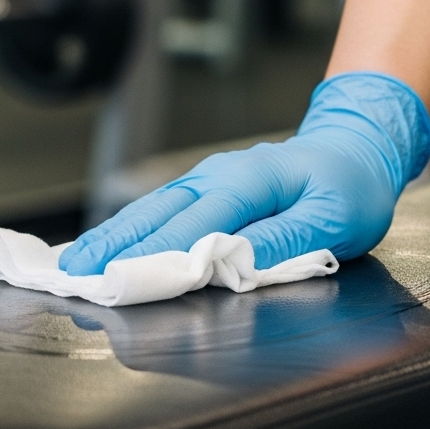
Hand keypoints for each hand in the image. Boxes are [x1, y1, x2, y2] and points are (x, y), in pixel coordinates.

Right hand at [58, 72, 429, 274]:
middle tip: (75, 273)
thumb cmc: (349, 188)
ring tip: (74, 263)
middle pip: (159, 213)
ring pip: (151, 209)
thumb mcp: (336, 218)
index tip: (124, 278)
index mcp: (250, 181)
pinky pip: (160, 210)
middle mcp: (219, 176)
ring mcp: (207, 180)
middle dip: (115, 244)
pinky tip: (105, 245)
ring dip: (112, 236)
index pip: (197, 225)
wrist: (354, 150)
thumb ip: (286, 239)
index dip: (158, 254)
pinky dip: (128, 228)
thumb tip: (236, 261)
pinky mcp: (204, 190)